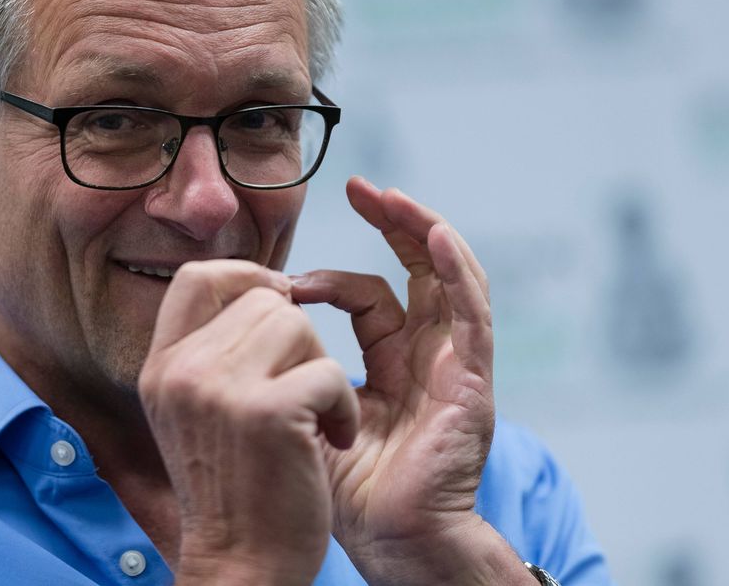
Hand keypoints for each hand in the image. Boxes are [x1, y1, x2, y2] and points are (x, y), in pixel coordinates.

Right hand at [139, 260, 360, 585]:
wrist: (240, 567)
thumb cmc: (235, 491)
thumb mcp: (194, 413)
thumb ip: (213, 353)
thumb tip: (266, 291)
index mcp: (160, 366)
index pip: (197, 277)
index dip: (246, 276)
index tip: (279, 305)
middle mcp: (181, 370)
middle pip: (262, 299)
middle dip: (298, 339)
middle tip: (301, 393)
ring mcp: (220, 389)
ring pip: (297, 325)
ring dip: (322, 370)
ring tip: (315, 419)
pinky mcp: (267, 412)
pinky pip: (328, 371)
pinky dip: (343, 408)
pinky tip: (332, 442)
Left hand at [292, 178, 524, 583]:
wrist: (388, 541)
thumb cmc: (350, 486)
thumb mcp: (313, 409)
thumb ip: (296, 365)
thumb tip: (255, 323)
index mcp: (395, 360)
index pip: (372, 295)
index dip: (333, 277)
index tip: (287, 279)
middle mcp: (430, 353)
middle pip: (421, 270)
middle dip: (394, 224)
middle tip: (362, 188)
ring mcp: (457, 363)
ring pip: (452, 278)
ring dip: (425, 232)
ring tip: (394, 198)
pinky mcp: (473, 379)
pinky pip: (472, 313)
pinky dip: (457, 270)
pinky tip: (435, 237)